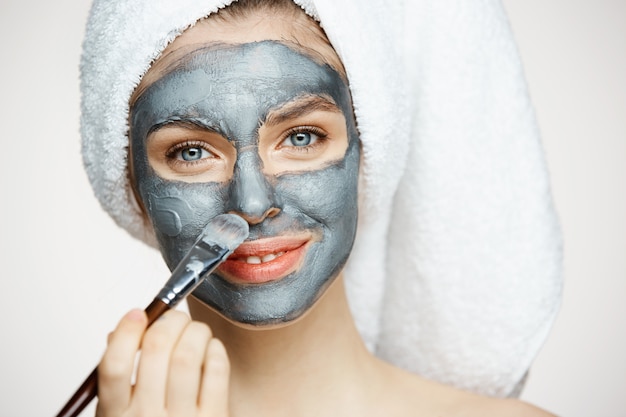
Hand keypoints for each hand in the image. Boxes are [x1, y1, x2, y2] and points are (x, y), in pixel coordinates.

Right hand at [96, 309, 229, 416]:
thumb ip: (117, 381)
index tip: (137, 313)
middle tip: (174, 317)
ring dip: (195, 331)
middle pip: (157, 350)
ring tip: (195, 330)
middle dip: (169, 321)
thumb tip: (123, 332)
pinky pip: (218, 370)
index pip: (114, 365)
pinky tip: (211, 348)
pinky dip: (215, 349)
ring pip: (189, 355)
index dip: (127, 332)